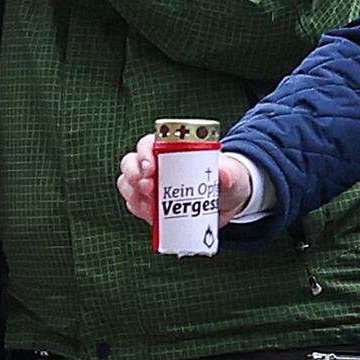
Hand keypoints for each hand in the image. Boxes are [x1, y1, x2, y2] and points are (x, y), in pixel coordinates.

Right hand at [115, 144, 252, 227]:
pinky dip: (139, 210)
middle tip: (149, 188)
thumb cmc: (226, 179)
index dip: (144, 152)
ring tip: (150, 204)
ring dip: (134, 194)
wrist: (227, 201)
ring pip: (128, 184)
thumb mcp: (231, 175)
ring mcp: (152, 185)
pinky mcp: (151, 204)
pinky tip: (151, 215)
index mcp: (172, 149)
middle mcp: (157, 164)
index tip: (150, 166)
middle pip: (131, 163)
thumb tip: (223, 173)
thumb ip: (228, 174)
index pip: (148, 144)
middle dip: (134, 175)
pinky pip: (135, 205)